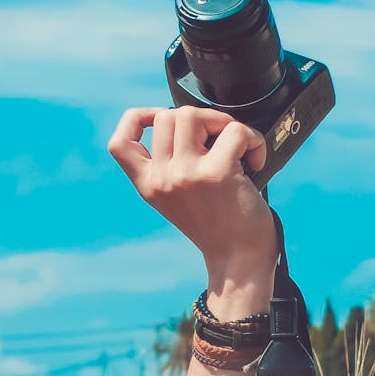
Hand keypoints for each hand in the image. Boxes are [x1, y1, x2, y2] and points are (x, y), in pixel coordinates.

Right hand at [107, 106, 276, 315]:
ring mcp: (187, 175)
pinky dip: (252, 139)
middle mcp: (162, 179)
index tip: (160, 117)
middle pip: (167, 116)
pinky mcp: (217, 173)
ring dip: (222, 122)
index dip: (136, 118)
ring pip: (194, 115)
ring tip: (237, 145)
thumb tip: (189, 120)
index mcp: (148, 185)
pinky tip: (255, 160)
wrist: (239, 260)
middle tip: (219, 139)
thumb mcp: (177, 198)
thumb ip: (170, 165)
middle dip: (200, 118)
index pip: (118, 143)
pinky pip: (235, 131)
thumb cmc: (217, 226)